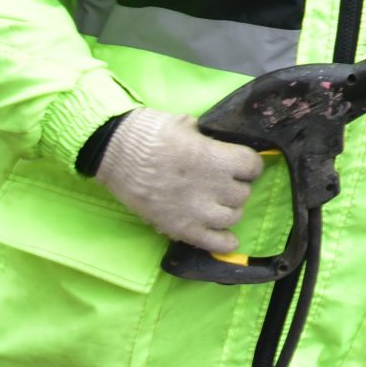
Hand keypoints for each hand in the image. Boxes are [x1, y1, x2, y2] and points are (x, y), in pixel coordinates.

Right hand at [93, 109, 265, 251]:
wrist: (113, 151)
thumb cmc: (149, 131)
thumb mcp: (187, 124)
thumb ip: (209, 138)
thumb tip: (221, 145)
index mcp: (215, 157)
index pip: (252, 166)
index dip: (248, 165)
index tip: (240, 165)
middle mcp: (211, 186)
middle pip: (243, 193)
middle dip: (236, 187)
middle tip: (223, 183)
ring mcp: (195, 210)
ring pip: (232, 217)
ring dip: (229, 210)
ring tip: (217, 204)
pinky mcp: (178, 227)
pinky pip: (212, 242)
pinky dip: (223, 242)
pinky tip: (226, 238)